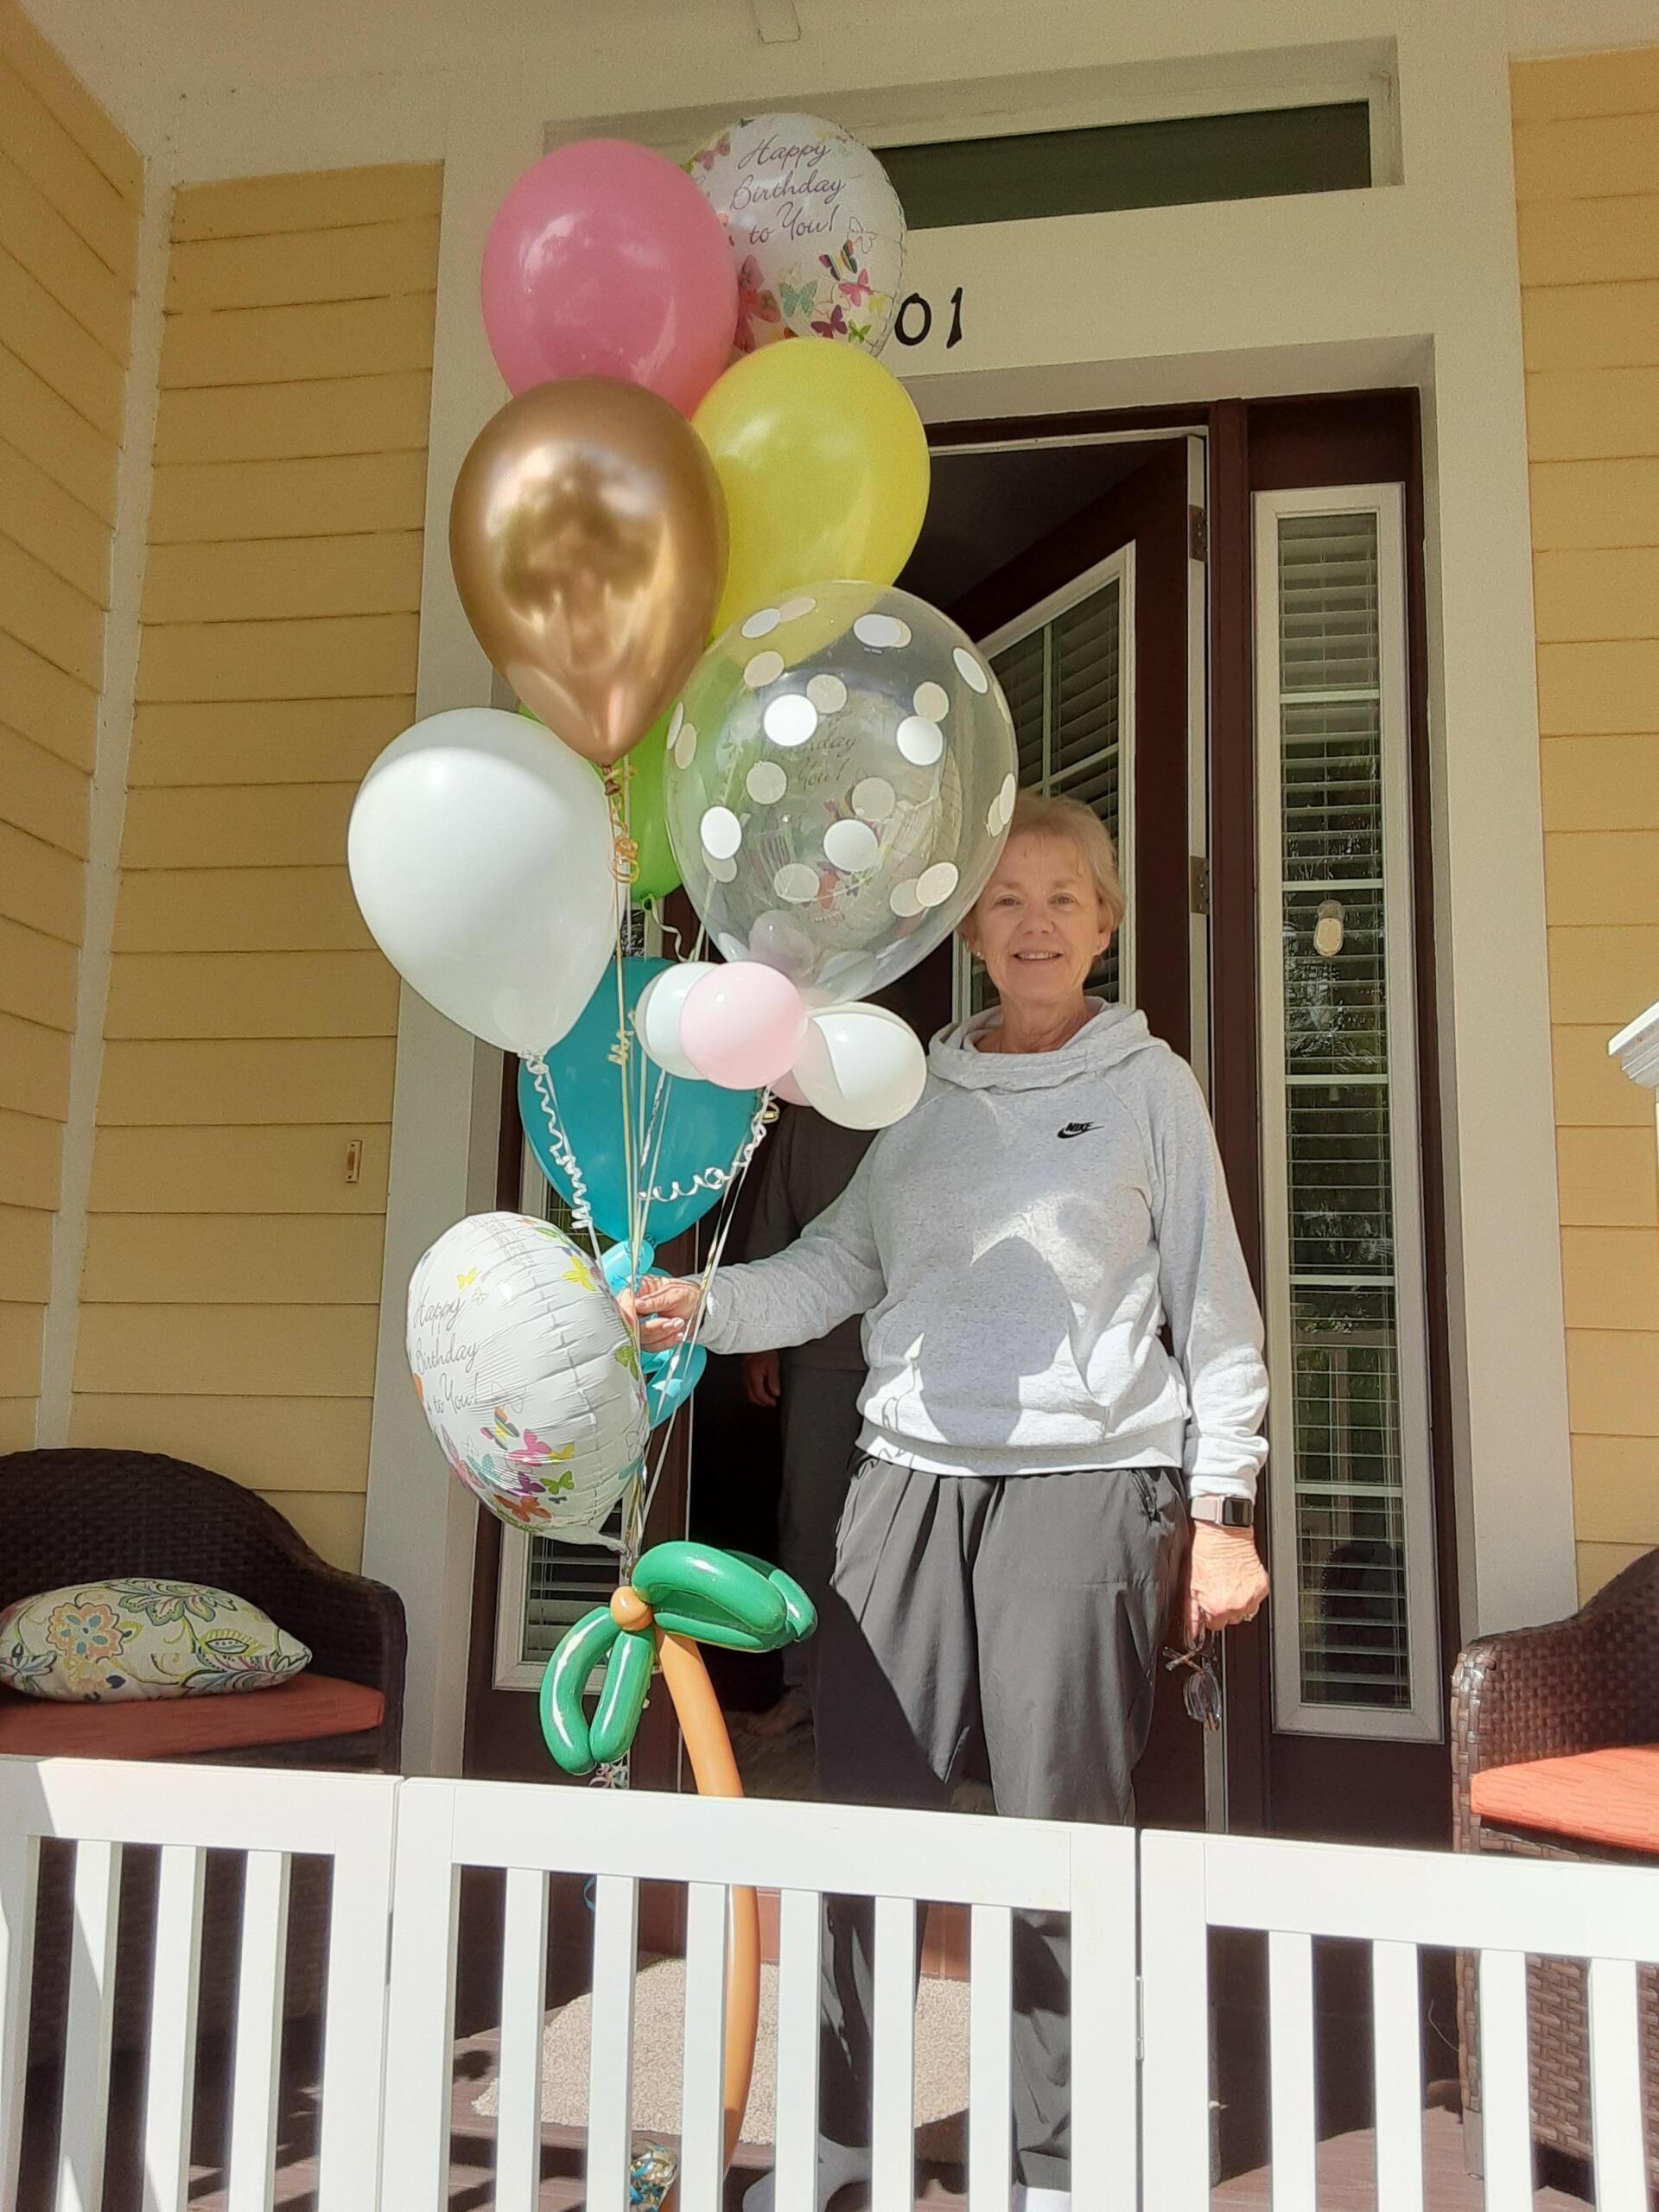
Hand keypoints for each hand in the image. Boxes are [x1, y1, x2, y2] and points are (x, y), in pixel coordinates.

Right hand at [617, 1274, 701, 1353]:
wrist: (699, 1309)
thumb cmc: (688, 1295)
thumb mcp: (674, 1294)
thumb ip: (655, 1300)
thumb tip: (636, 1304)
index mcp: (638, 1289)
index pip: (623, 1304)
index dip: (628, 1315)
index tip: (637, 1323)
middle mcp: (635, 1306)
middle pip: (630, 1325)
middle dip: (653, 1327)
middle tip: (673, 1321)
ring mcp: (640, 1323)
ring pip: (640, 1338)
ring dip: (662, 1334)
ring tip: (678, 1323)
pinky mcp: (647, 1337)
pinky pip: (650, 1347)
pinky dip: (665, 1341)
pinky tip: (676, 1333)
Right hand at [744, 1351, 781, 1408]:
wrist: (756, 1341)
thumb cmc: (764, 1351)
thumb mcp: (773, 1365)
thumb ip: (774, 1381)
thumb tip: (775, 1393)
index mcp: (754, 1376)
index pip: (759, 1394)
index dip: (766, 1401)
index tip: (773, 1403)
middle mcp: (747, 1377)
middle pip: (751, 1396)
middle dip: (761, 1402)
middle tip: (770, 1404)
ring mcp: (744, 1374)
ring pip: (748, 1392)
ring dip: (758, 1397)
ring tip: (767, 1398)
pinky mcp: (744, 1371)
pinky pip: (748, 1386)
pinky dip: (755, 1391)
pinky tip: (761, 1389)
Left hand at [1185, 1524, 1267, 1641]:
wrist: (1224, 1534)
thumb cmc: (1206, 1554)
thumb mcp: (1191, 1585)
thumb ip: (1191, 1612)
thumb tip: (1191, 1631)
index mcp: (1217, 1607)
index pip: (1215, 1626)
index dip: (1210, 1614)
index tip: (1209, 1603)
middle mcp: (1236, 1606)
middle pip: (1231, 1619)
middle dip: (1224, 1608)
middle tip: (1219, 1588)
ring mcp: (1252, 1597)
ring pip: (1245, 1611)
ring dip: (1238, 1602)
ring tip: (1229, 1583)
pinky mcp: (1262, 1587)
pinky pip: (1256, 1599)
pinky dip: (1249, 1592)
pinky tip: (1239, 1579)